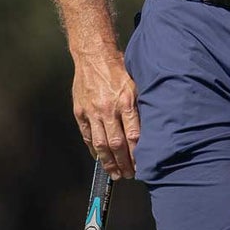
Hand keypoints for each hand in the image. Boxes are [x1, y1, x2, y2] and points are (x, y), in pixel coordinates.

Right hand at [72, 48, 139, 179]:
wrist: (93, 55)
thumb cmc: (118, 68)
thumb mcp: (136, 84)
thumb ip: (140, 107)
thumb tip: (150, 129)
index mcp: (125, 102)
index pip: (133, 136)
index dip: (138, 155)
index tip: (142, 166)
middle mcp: (108, 109)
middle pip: (117, 144)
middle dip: (124, 163)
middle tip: (130, 175)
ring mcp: (92, 111)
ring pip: (100, 144)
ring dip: (108, 162)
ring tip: (115, 174)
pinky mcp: (80, 111)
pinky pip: (87, 135)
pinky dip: (93, 149)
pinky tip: (99, 158)